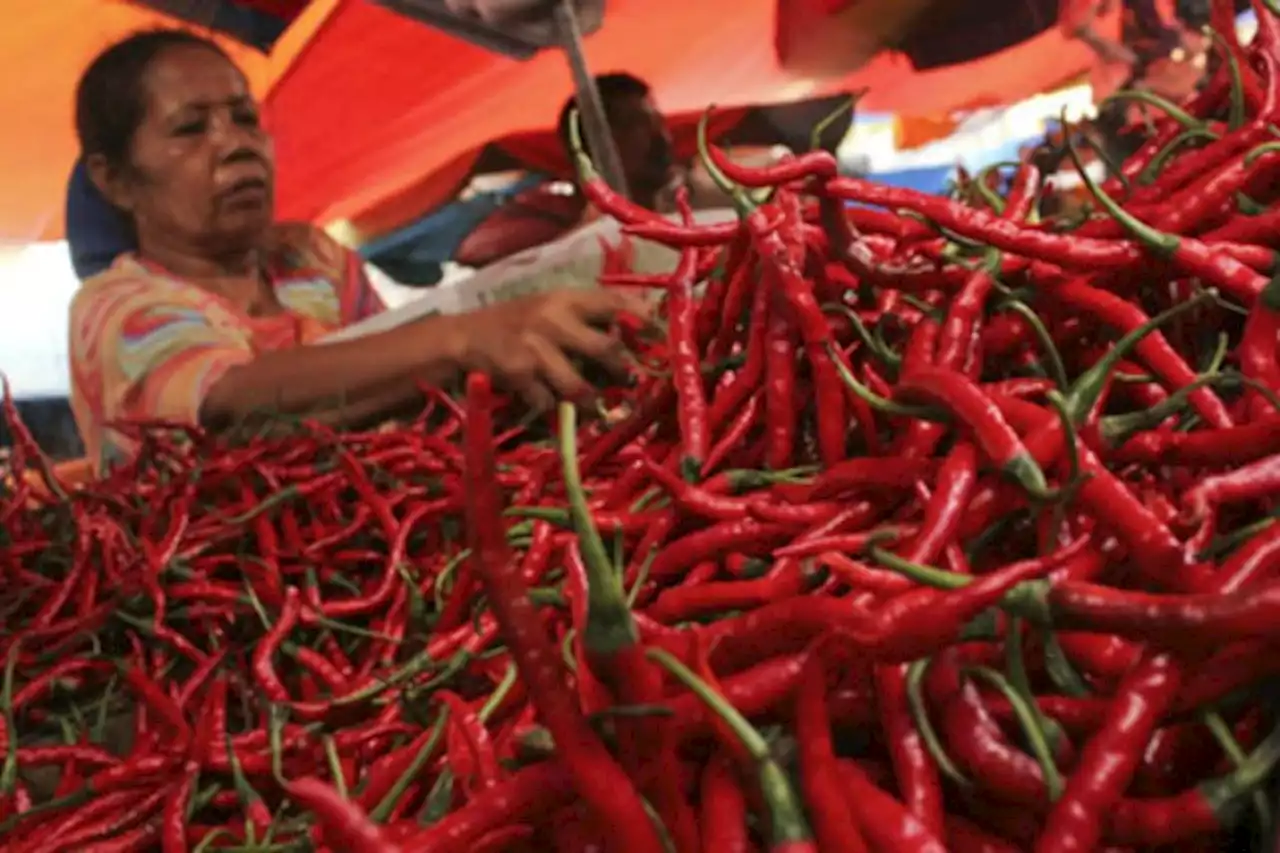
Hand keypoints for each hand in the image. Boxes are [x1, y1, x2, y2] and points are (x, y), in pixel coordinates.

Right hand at [443, 288, 653, 410]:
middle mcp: (554, 318)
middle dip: (622, 371)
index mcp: (565, 297)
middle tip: (627, 382)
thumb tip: (636, 328)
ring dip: (590, 402)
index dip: (644, 322)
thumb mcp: (549, 306)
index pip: (615, 303)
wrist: (462, 337)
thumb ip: (586, 315)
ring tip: (594, 407)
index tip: (660, 340)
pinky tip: (546, 402)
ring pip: (580, 386)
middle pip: (607, 348)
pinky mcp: (520, 373)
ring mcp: (536, 347)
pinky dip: (551, 408)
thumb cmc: (512, 322)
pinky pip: (548, 401)